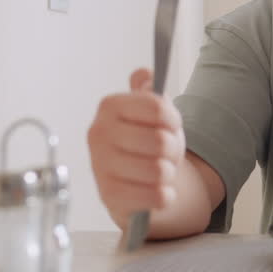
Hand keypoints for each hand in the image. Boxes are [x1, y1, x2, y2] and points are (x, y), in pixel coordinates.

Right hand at [88, 68, 185, 226]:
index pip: (157, 108)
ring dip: (168, 173)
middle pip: (160, 141)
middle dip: (173, 150)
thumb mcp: (152, 111)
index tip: (170, 125)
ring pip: (159, 170)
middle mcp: (98, 134)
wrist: (136, 180)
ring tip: (160, 171)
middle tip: (166, 153)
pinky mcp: (109, 196)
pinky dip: (164, 195)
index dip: (173, 120)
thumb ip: (150, 91)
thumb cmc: (146, 141)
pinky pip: (155, 196)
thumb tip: (145, 74)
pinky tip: (157, 190)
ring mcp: (100, 166)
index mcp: (110, 106)